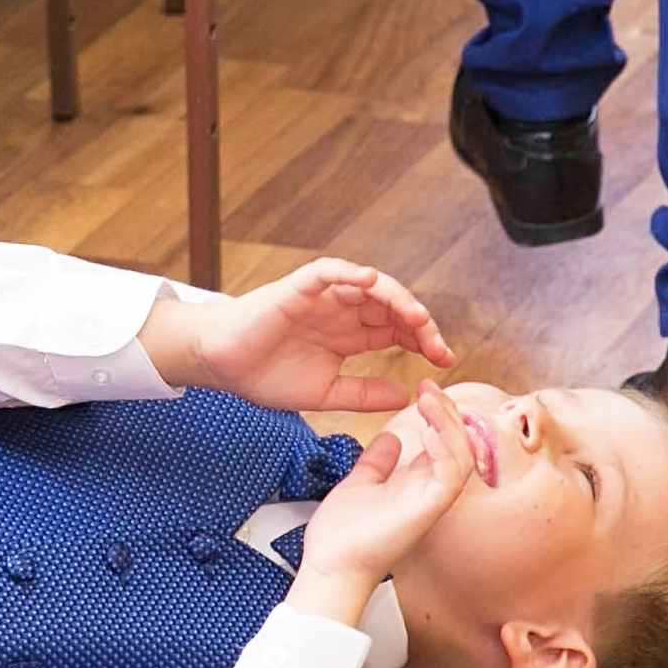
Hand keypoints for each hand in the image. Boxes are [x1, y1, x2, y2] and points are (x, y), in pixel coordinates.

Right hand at [163, 258, 452, 412]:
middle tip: (436, 346)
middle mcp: (342, 312)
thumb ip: (364, 394)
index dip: (423, 342)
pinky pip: (329, 272)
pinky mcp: (298, 288)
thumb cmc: (265, 376)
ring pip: (370, 286)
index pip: (397, 331)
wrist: (222, 367)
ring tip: (416, 317)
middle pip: (392, 308)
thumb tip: (405, 396)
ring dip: (396, 298)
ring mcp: (322, 298)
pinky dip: (349, 272)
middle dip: (419, 324)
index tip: (444, 362)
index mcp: (350, 335)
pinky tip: (369, 280)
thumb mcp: (325, 394)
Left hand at [291, 381, 479, 619]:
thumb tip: (390, 438)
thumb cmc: (342, 534)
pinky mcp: (426, 512)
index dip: (439, 413)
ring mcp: (430, 502)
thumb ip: (378, 462)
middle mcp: (429, 491)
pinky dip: (444, 452)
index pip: (443, 442)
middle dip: (448, 413)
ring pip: (462, 457)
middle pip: (459, 445)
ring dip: (449, 425)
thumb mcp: (361, 483)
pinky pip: (449, 478)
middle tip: (429, 387)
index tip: (422, 387)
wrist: (329, 566)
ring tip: (430, 400)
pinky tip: (428, 431)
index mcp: (416, 483)